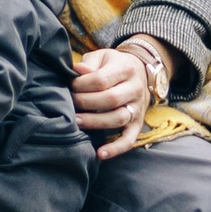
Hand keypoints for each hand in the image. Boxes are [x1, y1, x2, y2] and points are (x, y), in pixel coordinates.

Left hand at [74, 40, 162, 160]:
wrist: (140, 71)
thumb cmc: (112, 65)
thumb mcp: (102, 57)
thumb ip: (89, 63)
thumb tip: (78, 70)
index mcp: (125, 69)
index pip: (101, 79)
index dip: (82, 85)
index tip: (70, 86)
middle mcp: (135, 89)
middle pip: (110, 99)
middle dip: (86, 103)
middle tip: (70, 105)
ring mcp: (138, 108)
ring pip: (118, 118)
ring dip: (95, 122)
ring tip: (77, 123)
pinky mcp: (138, 123)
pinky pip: (129, 139)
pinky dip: (116, 148)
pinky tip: (100, 154)